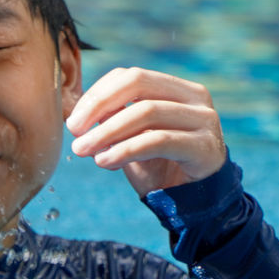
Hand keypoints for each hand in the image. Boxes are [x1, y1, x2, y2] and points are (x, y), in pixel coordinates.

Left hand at [65, 67, 226, 196]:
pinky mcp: (205, 146)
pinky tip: (104, 161)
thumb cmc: (159, 166)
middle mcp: (194, 97)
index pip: (131, 76)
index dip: (97, 93)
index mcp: (175, 88)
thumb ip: (112, 120)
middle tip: (73, 129)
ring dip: (107, 131)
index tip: (74, 119)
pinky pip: (158, 141)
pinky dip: (125, 149)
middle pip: (138, 83)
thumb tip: (76, 114)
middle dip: (99, 104)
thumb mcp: (131, 138)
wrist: (192, 202)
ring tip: (82, 149)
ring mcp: (204, 119)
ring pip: (146, 112)